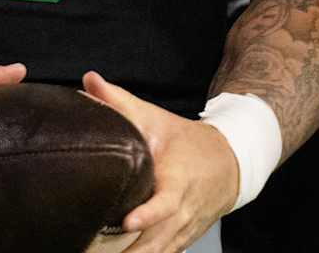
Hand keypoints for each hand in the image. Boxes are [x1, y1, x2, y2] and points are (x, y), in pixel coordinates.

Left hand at [82, 73, 238, 252]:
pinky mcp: (180, 242)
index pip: (165, 203)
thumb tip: (89, 81)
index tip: (127, 222)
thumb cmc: (188, 142)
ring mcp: (182, 231)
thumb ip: (120, 103)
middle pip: (156, 241)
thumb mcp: (156, 119)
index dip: (147, 215)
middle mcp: (183, 213)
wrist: (230, 164)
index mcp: (178, 182)